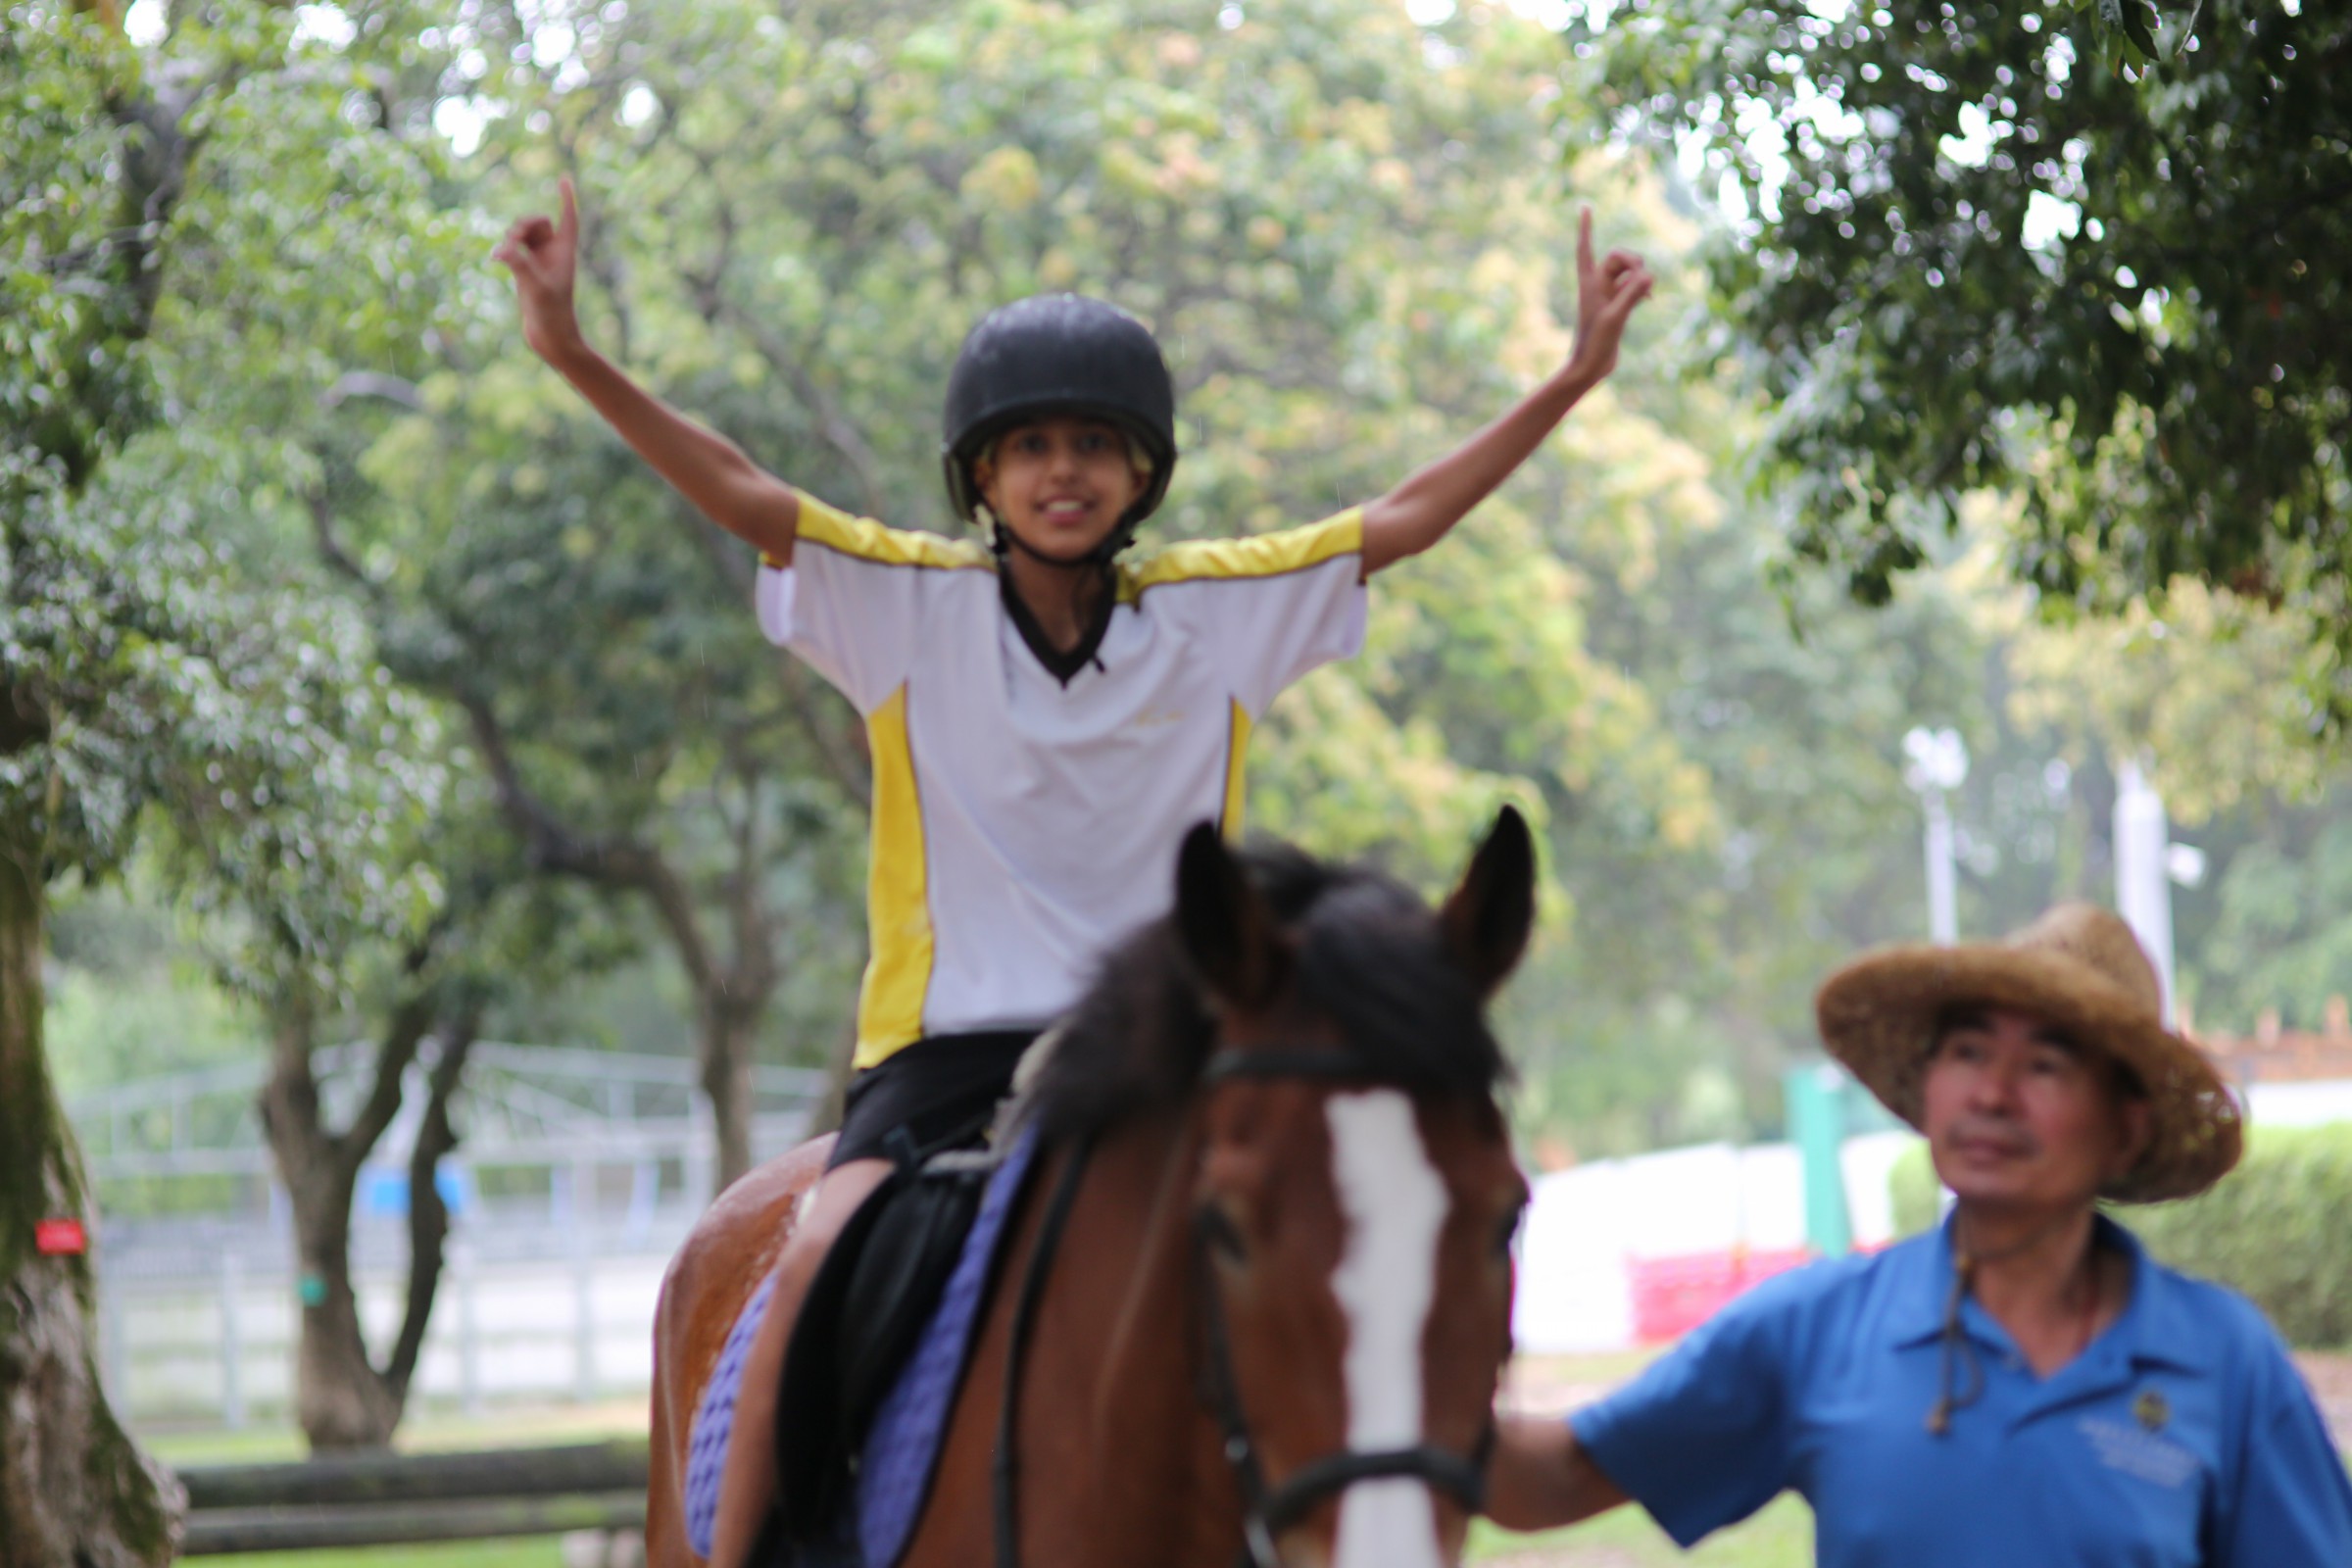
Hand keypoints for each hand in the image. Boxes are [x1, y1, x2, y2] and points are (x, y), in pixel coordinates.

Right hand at [493, 176, 584, 363]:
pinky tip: (498, 257)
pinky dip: (505, 249)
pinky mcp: (524, 271)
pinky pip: (513, 249)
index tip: (564, 179)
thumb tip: (502, 250)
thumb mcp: (536, 288)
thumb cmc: (552, 314)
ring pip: (523, 234)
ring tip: (506, 251)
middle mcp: (553, 254)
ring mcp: (538, 262)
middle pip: (538, 223)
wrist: (551, 337)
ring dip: (514, 234)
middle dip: (524, 224)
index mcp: (565, 253)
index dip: (567, 199)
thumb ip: (520, 265)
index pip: (568, 219)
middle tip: (514, 239)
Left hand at [1566, 207, 1652, 384]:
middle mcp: (1597, 285)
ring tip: (1646, 293)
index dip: (1586, 227)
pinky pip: (1633, 286)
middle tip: (1643, 280)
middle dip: (1633, 261)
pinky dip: (1642, 288)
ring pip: (1628, 272)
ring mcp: (1607, 295)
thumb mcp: (1615, 317)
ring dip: (1640, 276)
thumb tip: (1650, 275)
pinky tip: (1650, 299)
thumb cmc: (1595, 343)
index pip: (1586, 248)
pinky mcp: (1617, 306)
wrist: (1590, 367)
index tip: (1584, 206)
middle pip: (1618, 257)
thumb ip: (1632, 295)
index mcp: (1589, 283)